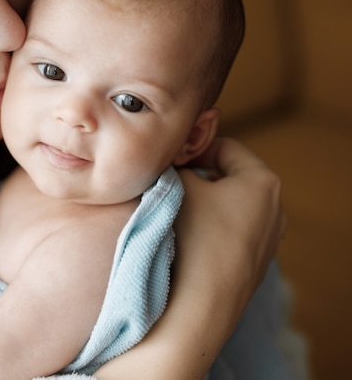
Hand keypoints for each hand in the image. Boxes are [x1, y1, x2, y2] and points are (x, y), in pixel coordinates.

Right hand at [175, 137, 284, 298]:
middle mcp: (276, 207)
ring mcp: (270, 239)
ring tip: (180, 217)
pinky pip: (234, 234)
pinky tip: (192, 244)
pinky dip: (214, 231)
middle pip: (233, 177)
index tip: (171, 163)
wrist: (202, 301)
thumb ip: (177, 166)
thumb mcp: (179, 185)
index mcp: (263, 180)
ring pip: (233, 207)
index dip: (195, 150)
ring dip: (208, 205)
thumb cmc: (194, 234)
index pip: (226, 147)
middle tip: (172, 188)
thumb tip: (174, 166)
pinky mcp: (258, 264)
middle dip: (202, 178)